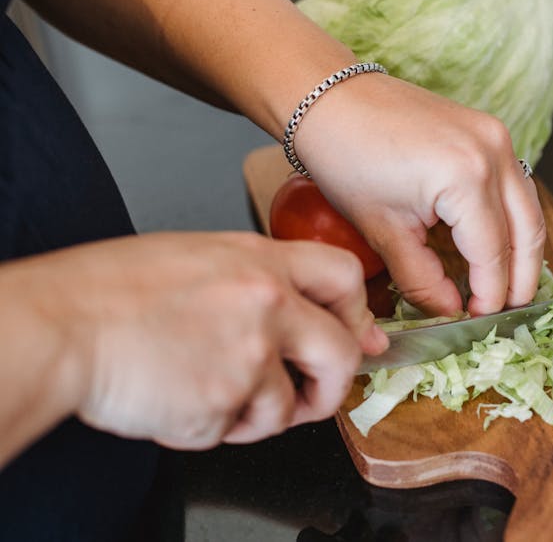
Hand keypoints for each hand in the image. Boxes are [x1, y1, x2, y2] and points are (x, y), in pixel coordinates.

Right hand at [34, 232, 384, 448]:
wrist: (61, 327)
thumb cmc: (112, 290)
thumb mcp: (198, 258)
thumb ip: (261, 281)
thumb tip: (307, 310)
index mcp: (260, 261)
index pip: (345, 277)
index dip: (356, 313)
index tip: (352, 336)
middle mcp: (266, 305)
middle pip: (342, 354)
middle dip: (332, 386)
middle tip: (311, 396)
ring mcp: (247, 357)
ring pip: (287, 407)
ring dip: (258, 415)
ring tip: (215, 397)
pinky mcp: (222, 404)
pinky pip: (238, 430)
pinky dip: (216, 427)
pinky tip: (182, 401)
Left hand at [295, 73, 546, 316]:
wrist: (330, 99)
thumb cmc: (346, 157)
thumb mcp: (383, 231)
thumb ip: (422, 278)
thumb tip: (451, 308)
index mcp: (466, 178)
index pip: (493, 253)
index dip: (490, 293)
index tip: (479, 320)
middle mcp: (493, 152)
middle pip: (527, 231)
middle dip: (521, 277)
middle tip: (508, 310)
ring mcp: (496, 135)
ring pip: (529, 207)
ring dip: (523, 249)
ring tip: (508, 284)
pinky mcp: (489, 129)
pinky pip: (514, 183)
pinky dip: (512, 218)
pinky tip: (497, 243)